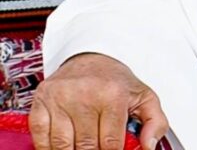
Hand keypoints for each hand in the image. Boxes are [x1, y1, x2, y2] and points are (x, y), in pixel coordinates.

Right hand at [29, 52, 167, 149]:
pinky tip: (64, 145)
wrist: (92, 57)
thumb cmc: (117, 82)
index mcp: (112, 95)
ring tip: (83, 146)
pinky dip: (49, 147)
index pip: (110, 143)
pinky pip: (40, 137)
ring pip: (62, 145)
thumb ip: (155, 123)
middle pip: (86, 146)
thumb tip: (149, 146)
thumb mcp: (145, 97)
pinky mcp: (41, 101)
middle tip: (98, 146)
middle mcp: (84, 95)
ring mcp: (60, 98)